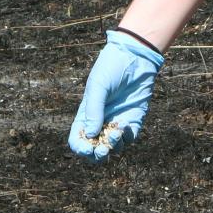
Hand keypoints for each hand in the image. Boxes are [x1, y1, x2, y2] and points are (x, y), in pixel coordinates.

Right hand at [69, 29, 163, 161]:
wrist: (135, 57)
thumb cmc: (111, 68)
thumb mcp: (98, 87)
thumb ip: (94, 111)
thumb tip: (91, 136)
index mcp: (85, 115)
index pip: (78, 139)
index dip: (80, 148)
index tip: (86, 149)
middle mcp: (101, 121)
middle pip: (95, 148)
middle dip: (97, 154)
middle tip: (102, 149)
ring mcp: (117, 121)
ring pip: (113, 146)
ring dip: (113, 145)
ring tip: (116, 132)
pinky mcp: (134, 119)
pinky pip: (130, 138)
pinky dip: (127, 137)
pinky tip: (125, 126)